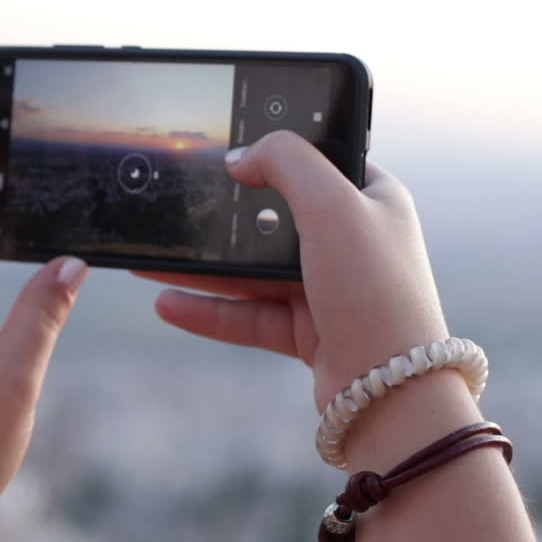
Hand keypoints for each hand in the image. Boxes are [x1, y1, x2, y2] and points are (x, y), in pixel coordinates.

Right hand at [137, 131, 448, 410]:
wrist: (393, 391)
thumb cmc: (376, 291)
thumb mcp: (332, 204)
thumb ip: (285, 162)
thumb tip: (240, 156)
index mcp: (370, 201)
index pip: (317, 163)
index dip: (273, 154)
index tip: (222, 150)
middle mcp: (350, 243)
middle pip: (271, 221)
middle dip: (220, 220)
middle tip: (173, 210)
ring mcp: (326, 289)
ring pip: (250, 272)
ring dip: (200, 270)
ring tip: (149, 264)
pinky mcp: (306, 332)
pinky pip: (246, 316)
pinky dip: (207, 311)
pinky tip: (168, 303)